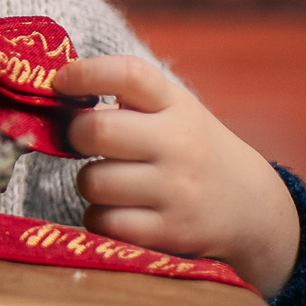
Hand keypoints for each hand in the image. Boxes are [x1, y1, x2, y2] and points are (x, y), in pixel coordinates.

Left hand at [54, 55, 299, 296]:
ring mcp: (176, 191)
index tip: (61, 82)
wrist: (250, 207)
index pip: (129, 75)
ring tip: (112, 181)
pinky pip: (102, 221)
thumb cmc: (190, 151)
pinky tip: (120, 211)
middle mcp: (180, 145)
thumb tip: (55, 94)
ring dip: (89, 182)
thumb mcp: (173, 113)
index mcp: (176, 106)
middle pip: (96, 131)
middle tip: (85, 142)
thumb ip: (126, 101)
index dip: (86, 73)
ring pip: (92, 181)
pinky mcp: (168, 232)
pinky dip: (99, 218)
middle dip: (76, 135)